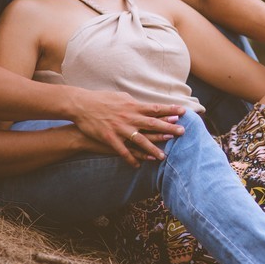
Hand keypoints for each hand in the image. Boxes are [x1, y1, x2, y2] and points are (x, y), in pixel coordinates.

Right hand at [70, 89, 186, 167]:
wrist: (81, 106)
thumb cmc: (101, 100)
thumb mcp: (120, 97)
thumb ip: (134, 103)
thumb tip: (145, 105)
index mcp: (133, 106)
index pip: (155, 108)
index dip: (169, 110)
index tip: (183, 112)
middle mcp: (129, 117)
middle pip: (152, 124)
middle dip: (168, 128)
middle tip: (182, 132)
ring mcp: (120, 129)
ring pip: (140, 141)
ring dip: (152, 149)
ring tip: (163, 157)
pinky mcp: (110, 138)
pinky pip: (123, 151)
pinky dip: (131, 159)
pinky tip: (138, 165)